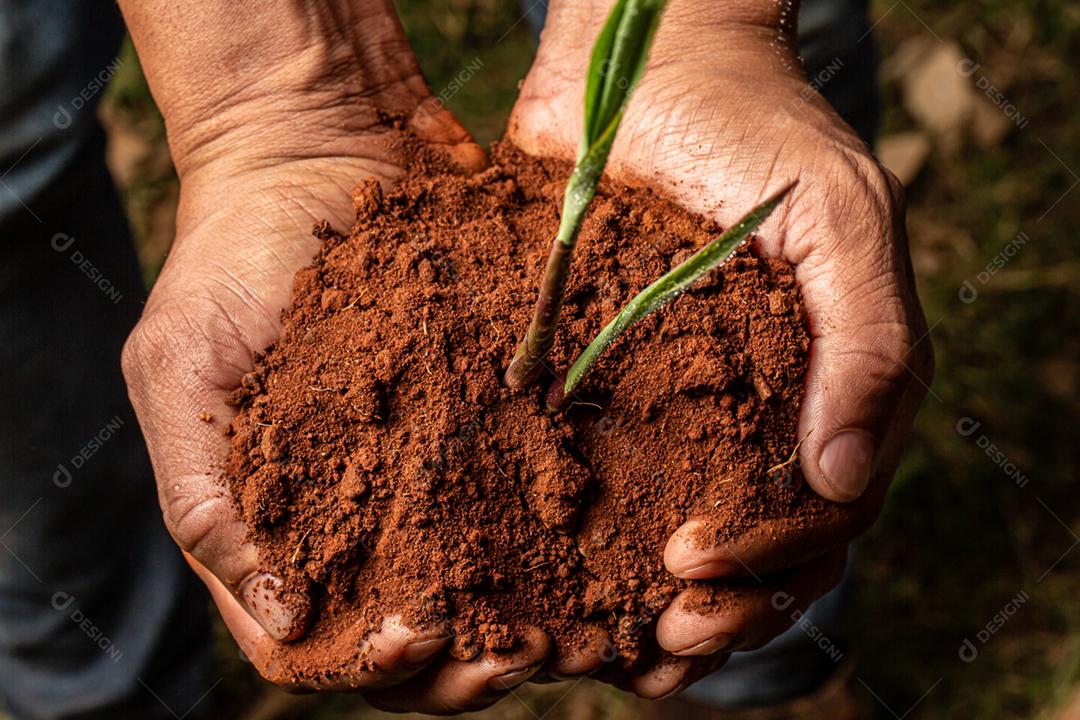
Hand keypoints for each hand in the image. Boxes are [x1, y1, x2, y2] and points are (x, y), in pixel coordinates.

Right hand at [119, 2, 569, 709]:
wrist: (319, 147)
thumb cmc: (232, 255)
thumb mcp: (181, 371)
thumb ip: (205, 497)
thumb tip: (286, 620)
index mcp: (270, 523)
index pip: (309, 645)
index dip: (363, 662)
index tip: (422, 631)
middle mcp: (350, 517)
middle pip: (403, 643)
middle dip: (458, 666)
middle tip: (520, 652)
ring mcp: (421, 476)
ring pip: (472, 592)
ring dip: (514, 625)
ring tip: (568, 627)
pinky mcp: (481, 424)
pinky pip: (522, 500)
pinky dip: (554, 546)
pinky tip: (598, 554)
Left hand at [509, 0, 932, 695]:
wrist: (646, 63)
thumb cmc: (756, 133)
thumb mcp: (842, 220)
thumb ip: (870, 343)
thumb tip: (839, 481)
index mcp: (827, 388)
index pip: (822, 513)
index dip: (769, 560)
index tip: (692, 570)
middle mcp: (757, 409)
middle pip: (761, 545)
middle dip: (719, 605)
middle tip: (659, 638)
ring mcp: (680, 401)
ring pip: (688, 528)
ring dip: (662, 601)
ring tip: (619, 649)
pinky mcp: (602, 379)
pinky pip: (606, 474)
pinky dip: (594, 540)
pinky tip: (559, 585)